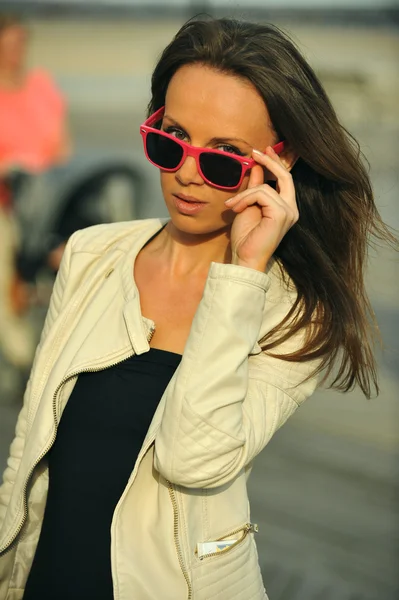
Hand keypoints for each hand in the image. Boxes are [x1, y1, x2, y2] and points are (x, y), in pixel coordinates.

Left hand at [225, 146, 298, 271]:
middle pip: (285, 176)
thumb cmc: (245, 237)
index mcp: (285, 208)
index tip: (263, 150)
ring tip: (232, 205)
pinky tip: (236, 208)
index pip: (285, 180)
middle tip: (255, 152)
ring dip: (244, 194)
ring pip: (265, 187)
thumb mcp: (248, 206)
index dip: (276, 163)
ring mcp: (289, 212)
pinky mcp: (281, 214)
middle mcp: (291, 209)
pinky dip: (246, 198)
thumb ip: (255, 188)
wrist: (244, 257)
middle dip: (270, 161)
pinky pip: (262, 194)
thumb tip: (257, 167)